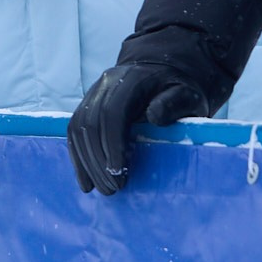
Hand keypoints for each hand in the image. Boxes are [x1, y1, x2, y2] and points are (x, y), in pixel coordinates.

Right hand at [69, 60, 211, 194]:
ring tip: (102, 188)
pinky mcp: (87, 105)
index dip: (113, 145)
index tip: (120, 175)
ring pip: (79, 128)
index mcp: (131, 79)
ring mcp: (94, 93)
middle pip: (91, 122)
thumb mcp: (187, 95)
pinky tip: (86, 181)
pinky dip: (78, 158)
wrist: (162, 72)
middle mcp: (106, 83)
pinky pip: (75, 131)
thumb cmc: (179, 90)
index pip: (112, 112)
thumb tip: (154, 117)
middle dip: (99, 160)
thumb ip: (174, 104)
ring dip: (87, 162)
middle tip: (113, 189)